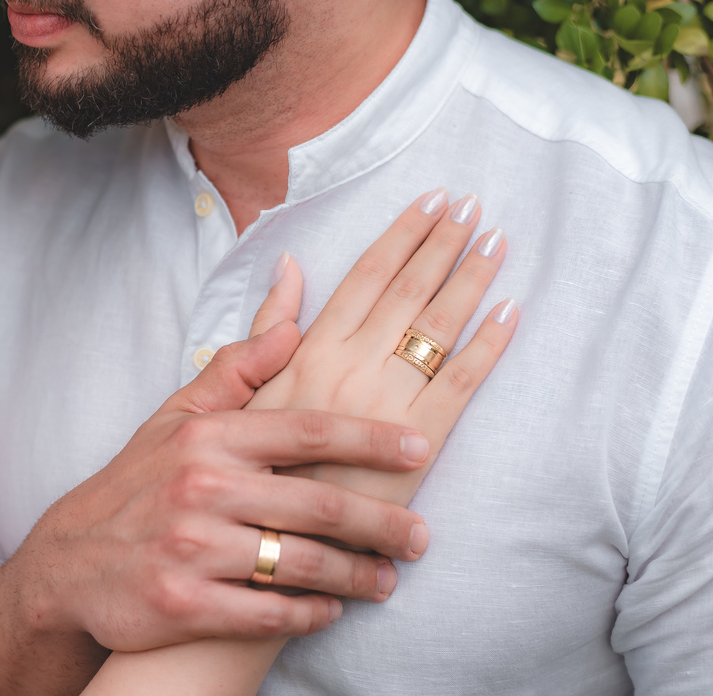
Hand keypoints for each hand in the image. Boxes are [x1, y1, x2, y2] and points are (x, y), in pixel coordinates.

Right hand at [2, 321, 433, 652]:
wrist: (68, 562)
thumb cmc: (136, 484)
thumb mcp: (176, 418)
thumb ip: (239, 369)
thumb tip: (292, 312)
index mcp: (207, 438)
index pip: (304, 431)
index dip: (369, 439)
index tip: (420, 447)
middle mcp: (199, 490)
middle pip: (315, 504)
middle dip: (380, 523)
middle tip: (420, 536)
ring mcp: (190, 551)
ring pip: (298, 565)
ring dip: (355, 575)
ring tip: (388, 579)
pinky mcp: (184, 606)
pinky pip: (267, 613)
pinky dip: (308, 614)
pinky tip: (332, 609)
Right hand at [250, 188, 516, 509]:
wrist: (260, 545)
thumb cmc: (245, 473)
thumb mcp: (236, 396)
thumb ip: (262, 333)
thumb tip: (288, 268)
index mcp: (307, 354)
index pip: (365, 277)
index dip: (402, 235)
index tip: (431, 202)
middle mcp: (348, 368)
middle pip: (407, 291)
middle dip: (444, 243)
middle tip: (474, 204)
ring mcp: (384, 405)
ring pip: (437, 327)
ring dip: (472, 279)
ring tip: (497, 241)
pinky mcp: (415, 447)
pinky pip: (461, 386)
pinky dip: (488, 346)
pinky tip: (511, 314)